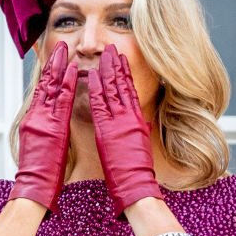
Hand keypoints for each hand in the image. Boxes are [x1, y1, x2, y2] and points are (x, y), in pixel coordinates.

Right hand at [9, 41, 77, 211]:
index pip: (43, 94)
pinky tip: (72, 69)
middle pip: (45, 86)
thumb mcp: (40, 152)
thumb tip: (49, 132)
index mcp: (34, 124)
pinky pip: (61, 101)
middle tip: (60, 46)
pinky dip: (66, 84)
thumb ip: (44, 138)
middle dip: (53, 64)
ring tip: (66, 48)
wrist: (33, 191)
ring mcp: (42, 122)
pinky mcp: (51, 128)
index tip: (55, 61)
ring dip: (59, 67)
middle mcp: (36, 119)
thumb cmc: (37, 179)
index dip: (49, 76)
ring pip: (52, 88)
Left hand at [88, 44, 162, 217]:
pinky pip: (101, 105)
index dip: (125, 75)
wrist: (138, 186)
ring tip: (104, 54)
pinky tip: (93, 75)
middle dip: (117, 66)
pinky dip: (97, 89)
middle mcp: (130, 118)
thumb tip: (142, 126)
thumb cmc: (138, 173)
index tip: (122, 60)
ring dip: (107, 70)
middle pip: (122, 86)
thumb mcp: (140, 148)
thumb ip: (140, 134)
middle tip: (113, 49)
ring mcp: (120, 122)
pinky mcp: (109, 130)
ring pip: (113, 90)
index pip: (130, 92)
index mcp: (137, 122)